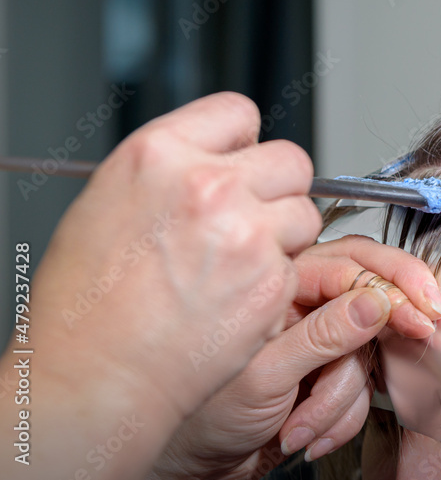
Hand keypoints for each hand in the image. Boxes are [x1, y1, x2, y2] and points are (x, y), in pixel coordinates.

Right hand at [30, 92, 321, 422]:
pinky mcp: (273, 281)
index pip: (239, 112)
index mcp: (158, 154)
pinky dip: (277, 283)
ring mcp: (247, 233)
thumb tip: (215, 157)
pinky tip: (236, 300)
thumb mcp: (109, 202)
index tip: (242, 163)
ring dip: (283, 236)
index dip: (243, 142)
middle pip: (290, 159)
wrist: (94, 378)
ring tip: (237, 267)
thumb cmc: (87, 304)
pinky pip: (298, 265)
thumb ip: (172, 170)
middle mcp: (208, 185)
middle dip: (276, 188)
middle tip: (250, 220)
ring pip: (304, 213)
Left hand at [149, 235, 440, 479]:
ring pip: (367, 354)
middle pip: (371, 299)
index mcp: (279, 285)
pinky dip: (339, 419)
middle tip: (420, 334)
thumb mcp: (263, 374)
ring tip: (298, 426)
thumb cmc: (202, 415)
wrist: (191, 465)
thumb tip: (374, 303)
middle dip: (392, 326)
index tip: (420, 314)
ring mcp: (317, 341)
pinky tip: (302, 433)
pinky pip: (360, 390)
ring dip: (340, 400)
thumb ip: (322, 335)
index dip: (394, 288)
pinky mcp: (326, 376)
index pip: (353, 266)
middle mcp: (302, 305)